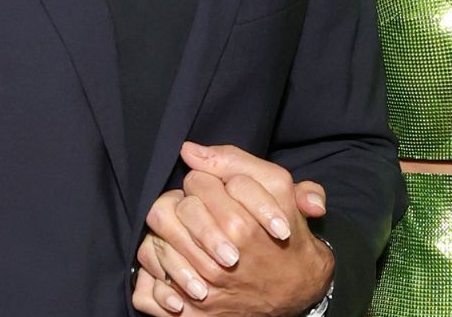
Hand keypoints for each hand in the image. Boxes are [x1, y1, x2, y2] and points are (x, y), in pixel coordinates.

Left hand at [132, 143, 333, 315]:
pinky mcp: (194, 312)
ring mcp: (206, 287)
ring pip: (159, 243)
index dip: (205, 179)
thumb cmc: (283, 230)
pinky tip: (175, 260)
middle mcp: (223, 257)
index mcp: (242, 225)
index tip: (217, 188)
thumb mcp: (277, 186)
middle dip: (189, 203)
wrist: (297, 286)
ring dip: (170, 233)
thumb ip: (235, 161)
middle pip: (178, 210)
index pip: (198, 183)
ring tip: (188, 231)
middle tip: (203, 207)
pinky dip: (156, 271)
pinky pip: (153, 287)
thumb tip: (188, 150)